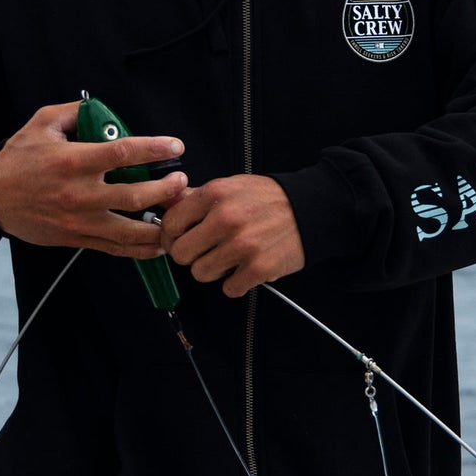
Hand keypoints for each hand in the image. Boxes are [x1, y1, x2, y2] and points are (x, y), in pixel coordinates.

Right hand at [0, 102, 187, 256]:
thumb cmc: (17, 158)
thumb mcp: (41, 123)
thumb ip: (74, 112)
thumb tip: (102, 110)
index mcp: (73, 161)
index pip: (123, 153)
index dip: (154, 149)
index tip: (175, 146)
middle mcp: (79, 193)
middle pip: (134, 195)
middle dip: (165, 189)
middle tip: (181, 181)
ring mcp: (79, 220)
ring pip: (129, 229)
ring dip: (159, 224)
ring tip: (177, 214)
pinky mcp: (76, 238)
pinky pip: (115, 248)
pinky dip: (140, 249)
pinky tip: (158, 244)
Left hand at [160, 175, 304, 298]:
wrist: (311, 209)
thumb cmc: (267, 199)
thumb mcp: (230, 186)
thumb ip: (196, 197)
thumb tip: (164, 206)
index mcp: (215, 194)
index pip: (171, 224)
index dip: (171, 236)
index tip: (180, 240)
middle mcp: (225, 219)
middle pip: (181, 254)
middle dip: (191, 255)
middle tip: (205, 251)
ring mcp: (242, 245)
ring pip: (201, 273)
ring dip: (213, 270)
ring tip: (229, 258)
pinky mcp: (258, 268)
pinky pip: (228, 288)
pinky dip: (236, 283)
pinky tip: (246, 268)